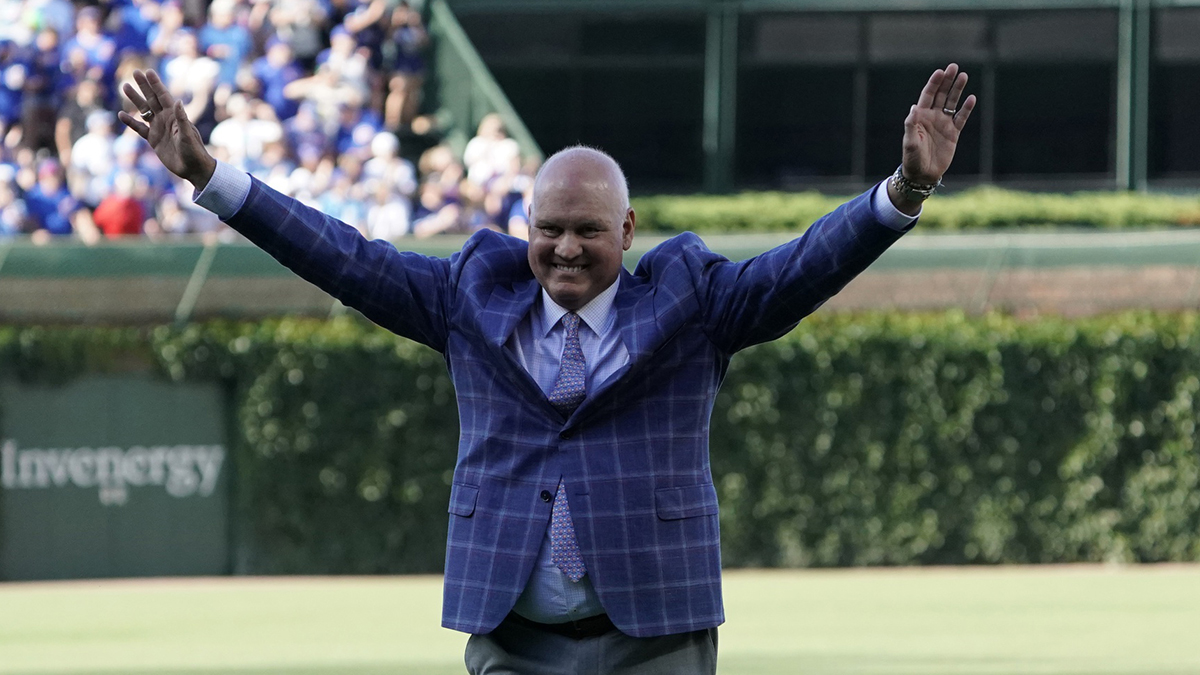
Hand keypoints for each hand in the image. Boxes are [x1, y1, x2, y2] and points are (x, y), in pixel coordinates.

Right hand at [117, 69, 215, 189]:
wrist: (192, 169)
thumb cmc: (194, 151)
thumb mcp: (187, 135)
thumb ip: (182, 118)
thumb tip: (177, 101)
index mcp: (174, 116)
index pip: (163, 96)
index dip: (156, 84)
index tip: (148, 71)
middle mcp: (165, 119)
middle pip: (152, 99)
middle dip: (144, 86)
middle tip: (135, 72)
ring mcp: (158, 129)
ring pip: (144, 111)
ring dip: (135, 99)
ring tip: (125, 86)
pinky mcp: (153, 140)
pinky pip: (139, 129)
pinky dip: (130, 122)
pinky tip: (121, 114)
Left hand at [902, 63, 975, 184]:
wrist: (923, 174)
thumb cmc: (912, 159)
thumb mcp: (909, 142)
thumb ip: (911, 125)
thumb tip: (914, 108)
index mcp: (920, 117)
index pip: (928, 95)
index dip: (934, 83)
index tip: (940, 72)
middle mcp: (932, 117)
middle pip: (941, 95)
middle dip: (947, 81)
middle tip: (954, 67)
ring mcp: (944, 124)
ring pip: (952, 103)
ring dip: (957, 90)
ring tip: (964, 76)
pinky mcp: (953, 133)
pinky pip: (961, 118)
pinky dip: (966, 109)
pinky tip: (971, 98)